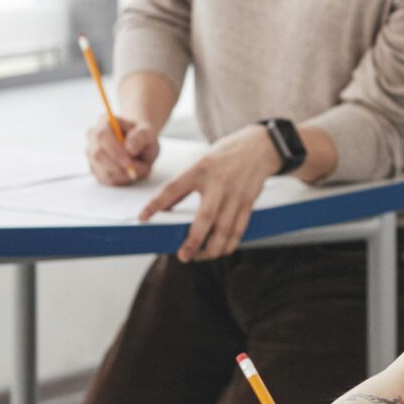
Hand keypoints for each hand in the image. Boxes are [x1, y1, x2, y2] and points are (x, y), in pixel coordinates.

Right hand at [84, 114, 159, 184]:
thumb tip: (129, 148)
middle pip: (98, 155)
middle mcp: (93, 136)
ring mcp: (91, 153)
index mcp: (104, 121)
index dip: (114, 151)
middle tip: (139, 169)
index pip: (102, 136)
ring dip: (123, 174)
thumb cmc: (142, 137)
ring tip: (140, 168)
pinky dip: (121, 179)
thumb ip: (141, 137)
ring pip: (101, 169)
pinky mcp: (94, 168)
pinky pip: (105, 179)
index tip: (129, 162)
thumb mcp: (148, 133)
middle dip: (119, 166)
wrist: (138, 145)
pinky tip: (131, 173)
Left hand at [144, 125, 278, 259]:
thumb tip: (164, 208)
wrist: (260, 146)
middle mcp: (218, 183)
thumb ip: (184, 185)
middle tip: (183, 255)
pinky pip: (239, 229)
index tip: (143, 218)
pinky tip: (220, 251)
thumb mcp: (200, 162)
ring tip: (198, 257)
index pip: (173, 188)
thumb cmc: (226, 155)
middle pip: (205, 217)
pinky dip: (229, 244)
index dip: (156, 204)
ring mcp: (235, 194)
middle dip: (194, 240)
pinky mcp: (248, 202)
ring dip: (212, 248)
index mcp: (200, 169)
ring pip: (224, 229)